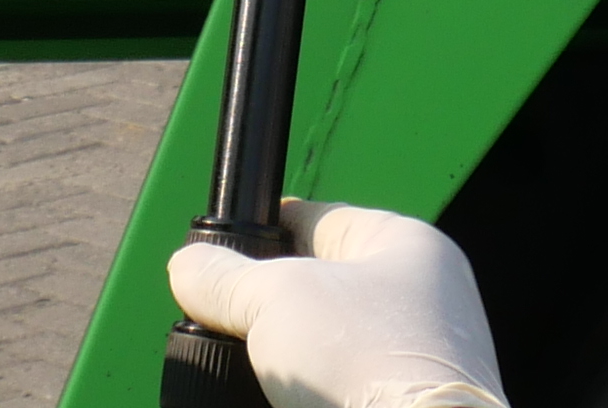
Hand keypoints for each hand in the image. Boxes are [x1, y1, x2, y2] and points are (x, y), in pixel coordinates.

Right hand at [166, 201, 505, 407]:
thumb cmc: (371, 365)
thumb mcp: (276, 300)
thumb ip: (225, 277)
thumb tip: (188, 267)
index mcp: (405, 244)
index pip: (314, 219)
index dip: (261, 233)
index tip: (221, 254)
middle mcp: (419, 299)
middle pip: (315, 290)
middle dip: (267, 309)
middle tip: (228, 322)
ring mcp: (412, 360)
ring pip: (322, 348)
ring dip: (284, 360)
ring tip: (255, 370)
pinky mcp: (398, 405)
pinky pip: (336, 388)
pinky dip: (303, 394)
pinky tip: (279, 399)